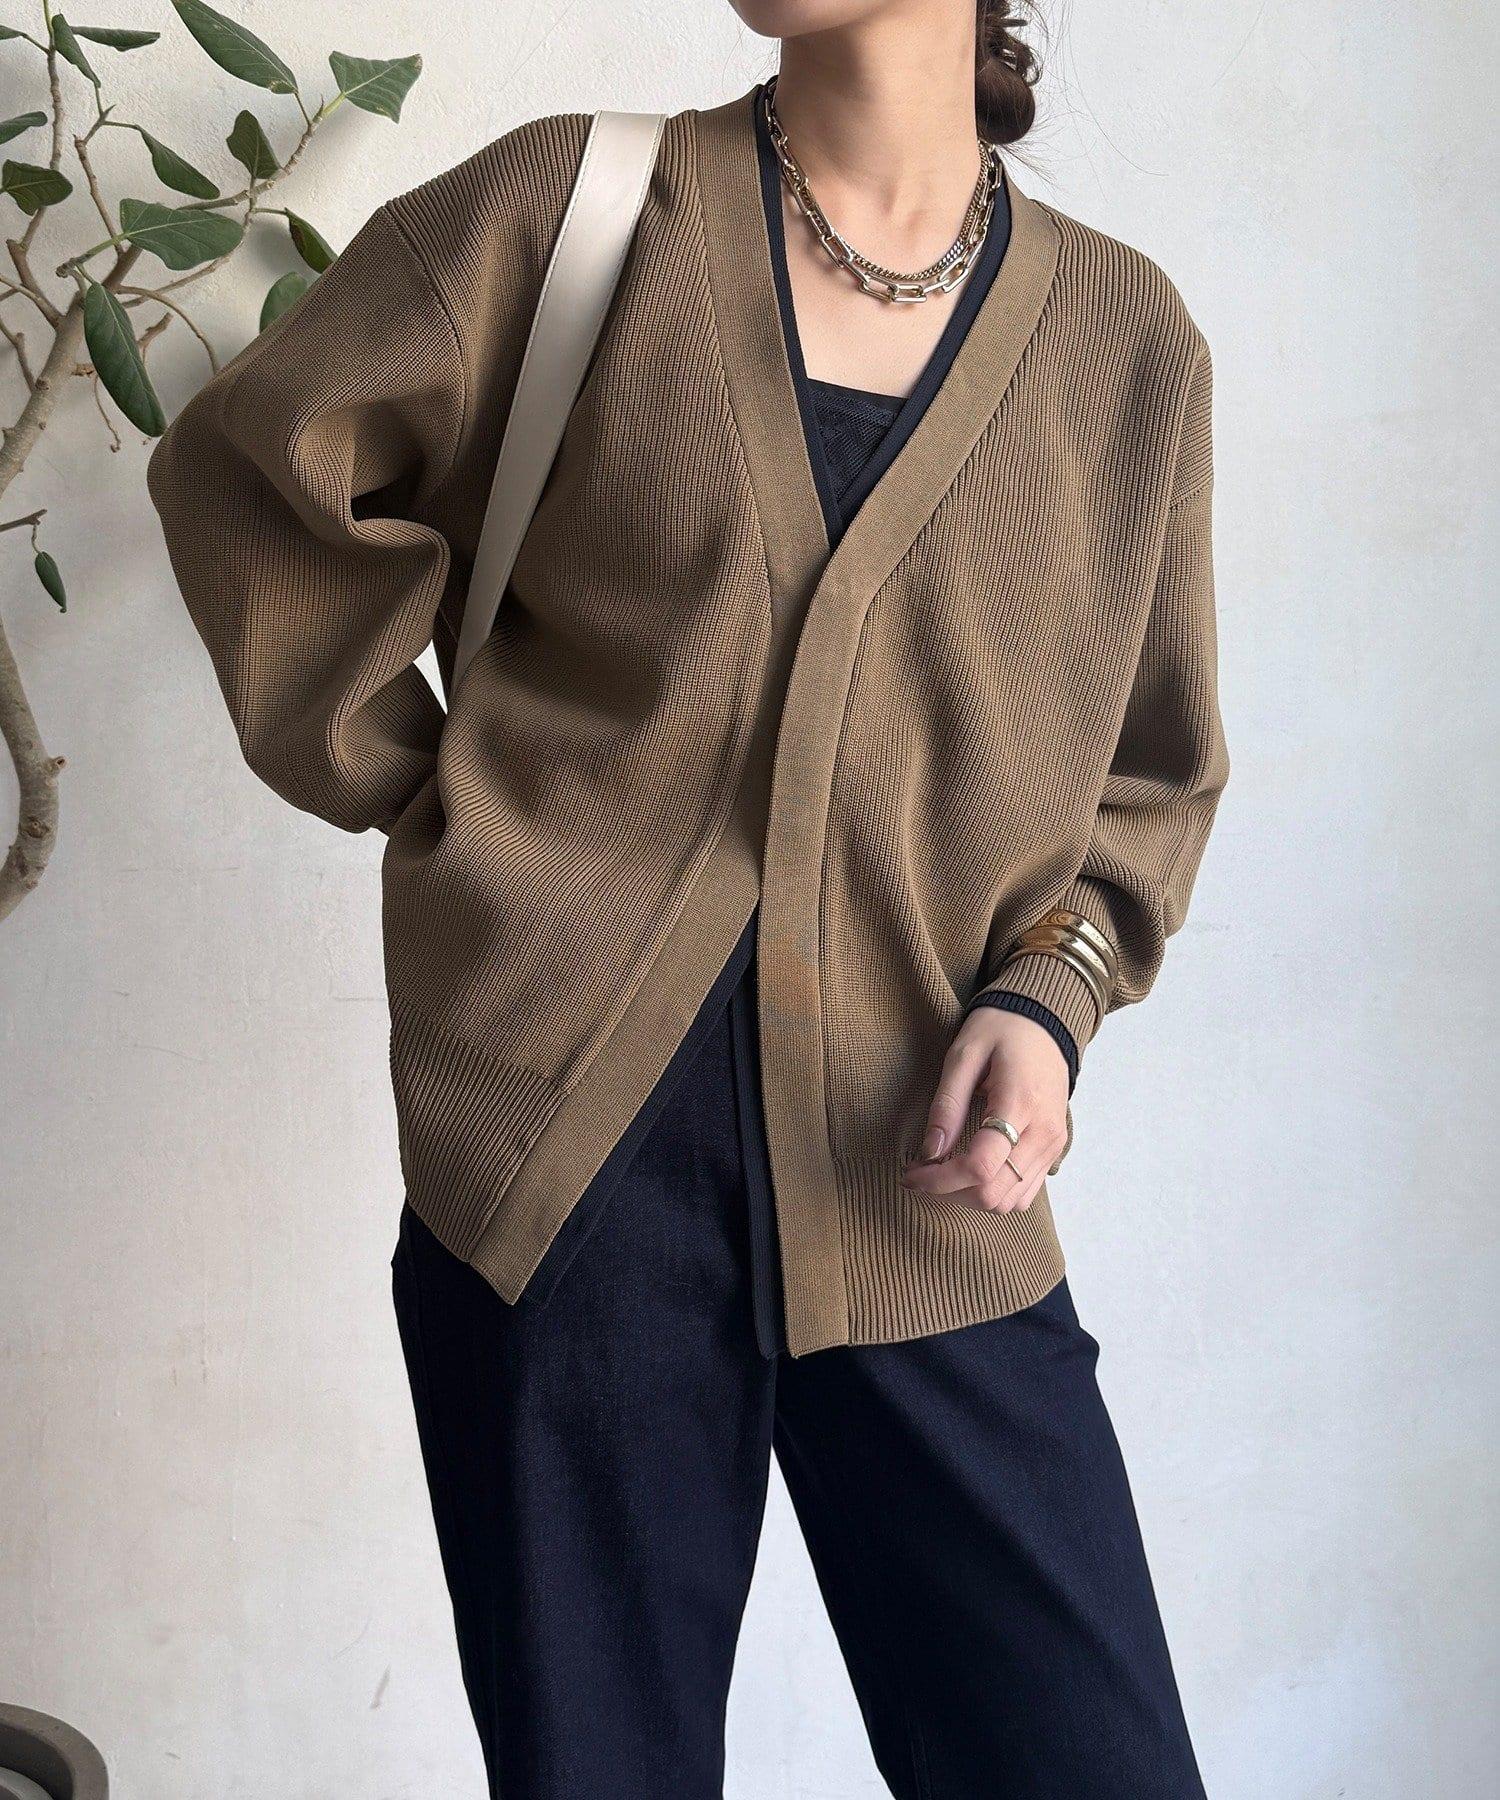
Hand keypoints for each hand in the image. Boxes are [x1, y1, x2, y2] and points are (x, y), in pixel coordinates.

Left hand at [900, 1008, 1069, 1213]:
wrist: (1046, 1020)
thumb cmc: (1002, 1029)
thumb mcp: (963, 1054)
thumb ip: (947, 1105)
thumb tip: (929, 1152)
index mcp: (1020, 1104)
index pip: (980, 1167)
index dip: (938, 1180)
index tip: (911, 1173)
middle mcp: (1044, 1133)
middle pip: (993, 1194)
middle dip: (949, 1192)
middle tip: (919, 1174)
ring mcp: (1053, 1145)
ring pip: (1009, 1202)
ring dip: (969, 1197)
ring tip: (942, 1173)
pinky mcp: (1054, 1149)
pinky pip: (1024, 1192)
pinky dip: (993, 1192)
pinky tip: (969, 1170)